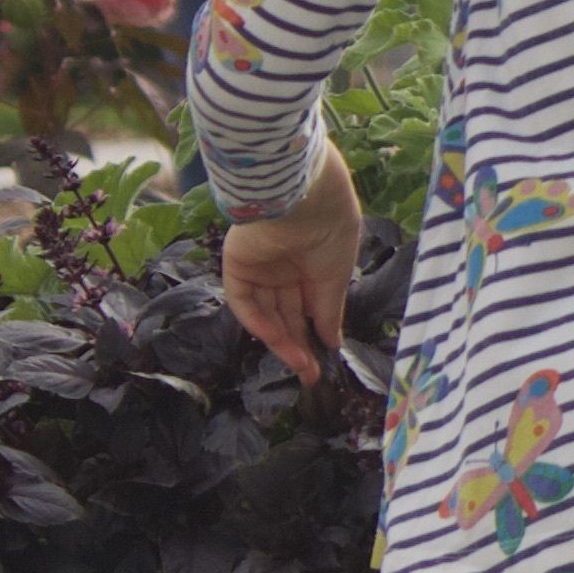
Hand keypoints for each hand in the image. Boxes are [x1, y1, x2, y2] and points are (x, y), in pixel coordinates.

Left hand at [219, 143, 364, 386]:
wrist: (305, 198)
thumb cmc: (331, 232)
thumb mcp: (336, 277)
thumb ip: (329, 311)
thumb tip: (333, 343)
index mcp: (311, 265)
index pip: (308, 307)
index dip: (316, 334)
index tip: (325, 361)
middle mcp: (284, 268)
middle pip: (287, 314)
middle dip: (298, 344)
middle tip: (310, 374)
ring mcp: (260, 267)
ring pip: (266, 311)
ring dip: (281, 339)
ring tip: (300, 365)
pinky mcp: (237, 265)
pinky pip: (244, 300)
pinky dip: (257, 321)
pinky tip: (276, 339)